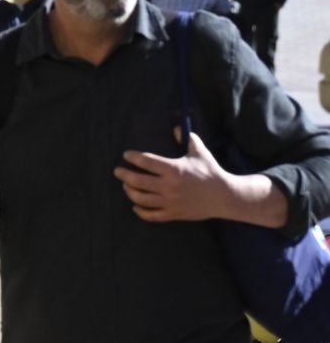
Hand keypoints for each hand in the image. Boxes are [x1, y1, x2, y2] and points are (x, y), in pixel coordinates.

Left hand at [115, 131, 239, 222]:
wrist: (225, 196)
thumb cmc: (211, 172)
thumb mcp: (200, 152)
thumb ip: (188, 138)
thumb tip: (177, 127)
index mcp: (173, 169)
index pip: (146, 162)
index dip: (133, 157)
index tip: (126, 155)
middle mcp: (169, 186)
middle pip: (137, 181)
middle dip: (124, 175)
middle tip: (117, 171)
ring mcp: (170, 201)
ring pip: (141, 198)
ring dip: (130, 191)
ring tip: (126, 186)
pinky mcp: (173, 214)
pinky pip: (151, 215)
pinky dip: (140, 211)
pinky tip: (135, 206)